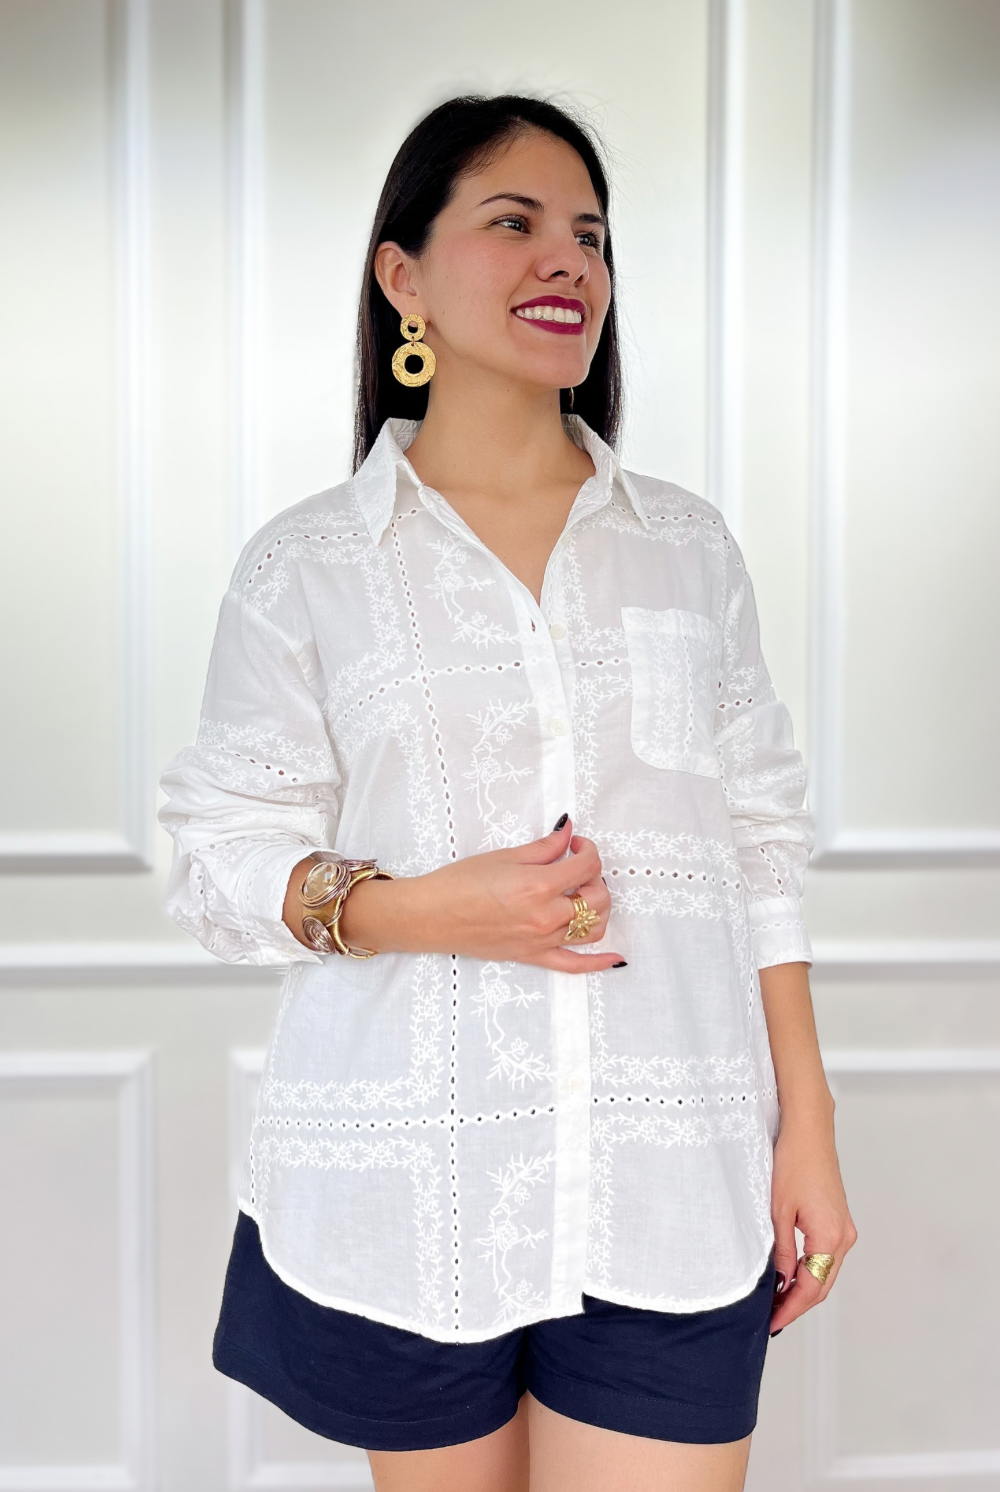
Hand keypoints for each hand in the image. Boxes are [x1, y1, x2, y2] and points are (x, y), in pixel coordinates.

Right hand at [339, 815, 625, 971]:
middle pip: (597, 898)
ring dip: (598, 908)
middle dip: (595, 878)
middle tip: (576, 867)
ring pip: (593, 928)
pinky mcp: (532, 956)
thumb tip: (568, 833)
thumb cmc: (460, 882)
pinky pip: (574, 965)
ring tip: (583, 895)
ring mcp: (542, 940)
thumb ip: (544, 847)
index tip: (575, 844)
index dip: (588, 850)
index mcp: (540, 886)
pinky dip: (599, 963)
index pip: (586, 867)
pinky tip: (616, 959)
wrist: (431, 915)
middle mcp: (547, 916)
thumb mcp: (504, 856)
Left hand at [768, 1108, 857, 1334]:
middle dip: (797, 1304)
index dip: (790, 1309)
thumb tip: (779, 1283)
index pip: (811, 1289)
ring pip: (825, 1272)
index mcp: (830, 1238)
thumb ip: (780, 1252)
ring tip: (776, 1300)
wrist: (808, 1131)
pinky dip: (809, 1270)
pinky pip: (826, 1256)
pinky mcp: (839, 1220)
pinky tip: (789, 1275)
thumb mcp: (777, 1211)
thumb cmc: (792, 1163)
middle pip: (822, 1285)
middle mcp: (844, 1237)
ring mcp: (844, 1229)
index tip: (771, 1324)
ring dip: (803, 1288)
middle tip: (770, 1318)